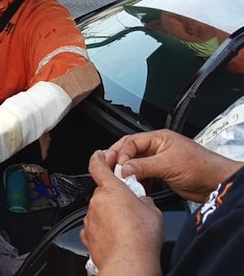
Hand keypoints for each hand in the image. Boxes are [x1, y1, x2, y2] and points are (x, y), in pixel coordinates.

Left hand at [80, 151, 163, 275]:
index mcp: (111, 189)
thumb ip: (143, 200)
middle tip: (129, 208)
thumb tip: (142, 201)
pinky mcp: (88, 236)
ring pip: (99, 211)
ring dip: (109, 215)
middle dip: (114, 198)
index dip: (98, 158)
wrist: (129, 263)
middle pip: (103, 192)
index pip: (98, 165)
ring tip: (126, 228)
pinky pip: (94, 228)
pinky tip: (115, 238)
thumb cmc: (141, 236)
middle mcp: (97, 201)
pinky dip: (103, 231)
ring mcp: (90, 219)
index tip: (99, 155)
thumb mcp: (152, 210)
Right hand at [109, 129, 243, 202]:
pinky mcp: (161, 174)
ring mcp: (158, 161)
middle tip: (109, 169)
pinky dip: (136, 180)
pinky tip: (133, 186)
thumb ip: (144, 166)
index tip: (117, 166)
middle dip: (119, 160)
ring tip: (119, 179)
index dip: (121, 153)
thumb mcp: (168, 164)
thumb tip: (124, 168)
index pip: (131, 142)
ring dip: (127, 172)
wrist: (216, 182)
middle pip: (130, 151)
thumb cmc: (201, 166)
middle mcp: (156, 148)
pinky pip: (143, 175)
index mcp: (158, 138)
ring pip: (135, 164)